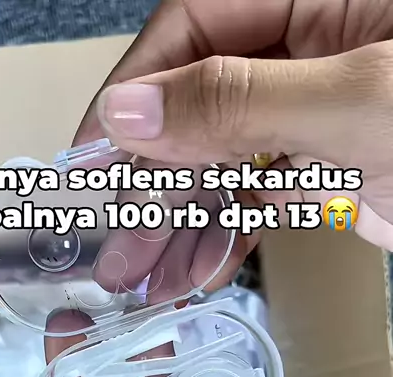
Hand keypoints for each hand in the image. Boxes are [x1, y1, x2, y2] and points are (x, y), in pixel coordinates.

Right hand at [75, 0, 392, 256]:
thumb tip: (131, 111)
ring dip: (182, 223)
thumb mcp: (352, 103)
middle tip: (118, 244)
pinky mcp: (330, 167)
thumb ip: (240, 102)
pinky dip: (230, 234)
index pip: (193, 26)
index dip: (138, 90)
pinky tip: (198, 268)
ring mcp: (317, 113)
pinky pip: (263, 196)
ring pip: (225, 160)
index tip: (95, 151)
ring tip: (146, 277)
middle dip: (154, 180)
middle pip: (200, 105)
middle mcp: (307, 51)